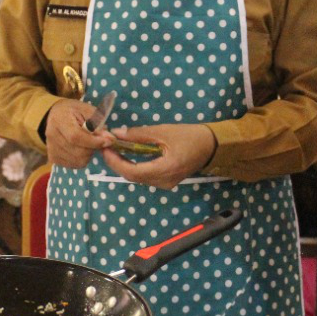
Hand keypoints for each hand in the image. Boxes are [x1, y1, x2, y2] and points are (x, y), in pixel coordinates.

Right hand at [44, 99, 112, 167]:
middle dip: (93, 148)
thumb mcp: (88, 111)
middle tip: (98, 140)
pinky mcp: (53, 158)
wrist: (57, 115)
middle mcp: (52, 136)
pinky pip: (75, 164)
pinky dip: (82, 159)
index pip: (76, 137)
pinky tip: (81, 149)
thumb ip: (98, 124)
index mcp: (59, 120)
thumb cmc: (74, 111)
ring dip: (89, 154)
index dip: (94, 142)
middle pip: (78, 152)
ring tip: (88, 144)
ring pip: (78, 160)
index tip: (108, 141)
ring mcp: (51, 149)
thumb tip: (109, 139)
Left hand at [101, 124, 216, 189]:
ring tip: (115, 150)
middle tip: (106, 148)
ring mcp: (166, 184)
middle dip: (117, 163)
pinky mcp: (167, 181)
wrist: (211, 146)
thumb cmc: (189, 136)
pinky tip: (129, 155)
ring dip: (124, 165)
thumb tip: (116, 134)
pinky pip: (146, 177)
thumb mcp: (163, 131)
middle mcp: (164, 181)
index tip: (105, 149)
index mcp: (165, 169)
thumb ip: (138, 134)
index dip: (115, 162)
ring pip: (138, 178)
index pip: (132, 172)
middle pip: (133, 177)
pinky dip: (135, 166)